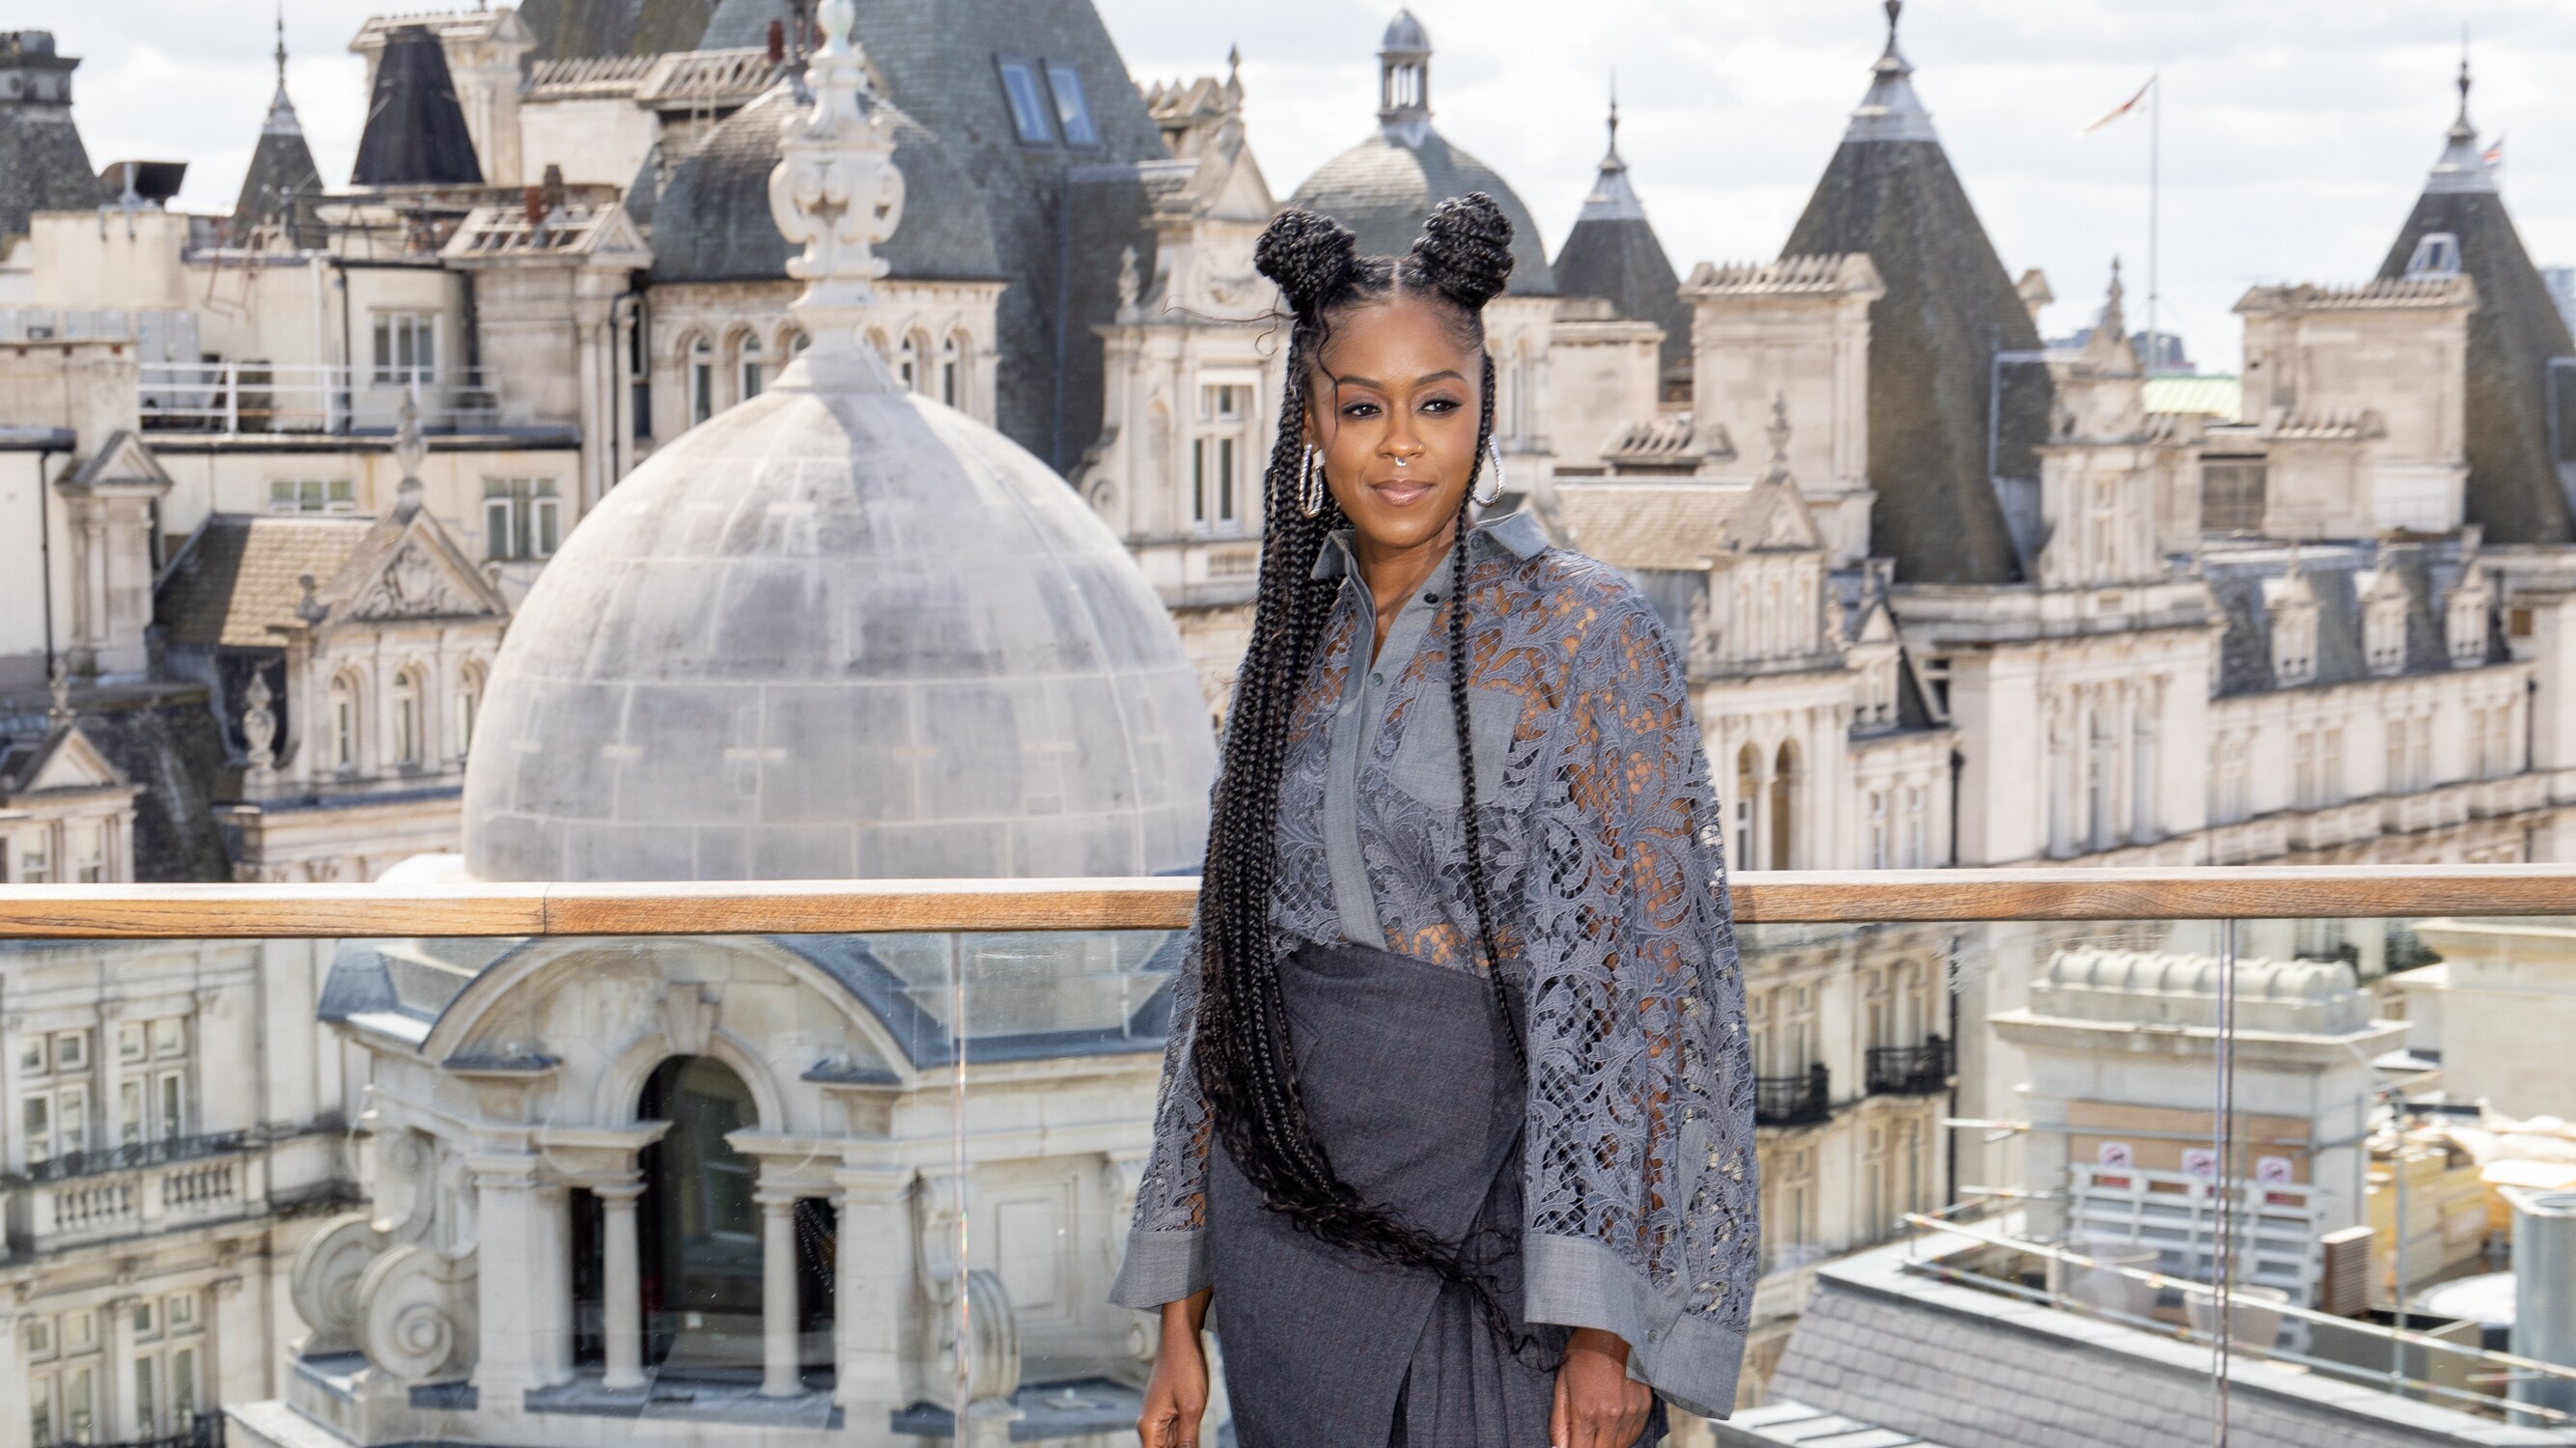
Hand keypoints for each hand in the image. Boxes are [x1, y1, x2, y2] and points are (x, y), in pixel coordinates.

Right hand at [1137, 1291, 1212, 1447]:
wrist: (1180, 1338)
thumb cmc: (1184, 1367)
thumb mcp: (1191, 1408)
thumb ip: (1188, 1441)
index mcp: (1149, 1428)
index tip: (1189, 1446)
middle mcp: (1150, 1426)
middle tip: (1193, 1430)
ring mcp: (1159, 1418)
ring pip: (1171, 1445)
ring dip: (1185, 1445)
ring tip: (1194, 1423)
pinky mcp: (1169, 1412)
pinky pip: (1176, 1434)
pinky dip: (1187, 1439)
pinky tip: (1198, 1437)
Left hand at [1550, 1327, 1652, 1447]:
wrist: (1612, 1329)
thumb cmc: (1581, 1354)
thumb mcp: (1561, 1385)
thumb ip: (1559, 1423)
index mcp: (1586, 1412)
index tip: (1573, 1445)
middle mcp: (1611, 1416)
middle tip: (1584, 1439)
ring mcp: (1631, 1412)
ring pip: (1621, 1447)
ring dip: (1607, 1445)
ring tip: (1597, 1432)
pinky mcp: (1644, 1406)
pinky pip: (1634, 1434)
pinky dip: (1623, 1436)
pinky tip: (1612, 1426)